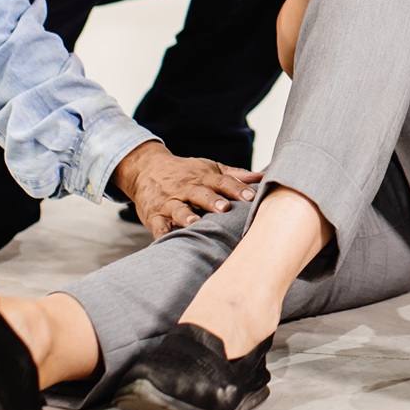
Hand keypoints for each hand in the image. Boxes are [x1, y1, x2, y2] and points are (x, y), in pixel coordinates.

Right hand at [112, 140, 262, 238]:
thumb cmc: (186, 173)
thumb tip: (261, 177)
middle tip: (225, 208)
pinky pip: (158, 225)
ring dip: (186, 216)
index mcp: (203, 177)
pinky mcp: (154, 215)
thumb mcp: (209, 169)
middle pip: (201, 194)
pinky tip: (167, 240)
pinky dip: (162, 233)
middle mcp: (187, 189)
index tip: (251, 196)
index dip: (237, 188)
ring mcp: (169, 202)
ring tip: (195, 223)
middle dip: (213, 201)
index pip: (223, 182)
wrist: (147, 169)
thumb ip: (234, 175)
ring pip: (179, 209)